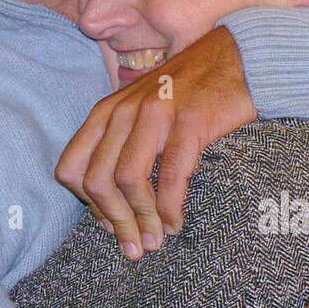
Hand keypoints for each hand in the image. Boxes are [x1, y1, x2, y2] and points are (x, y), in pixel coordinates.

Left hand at [55, 27, 254, 259]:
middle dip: (114, 222)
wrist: (237, 59)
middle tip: (135, 248)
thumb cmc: (189, 95)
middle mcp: (123, 111)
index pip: (71, 168)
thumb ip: (121, 150)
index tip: (110, 226)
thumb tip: (109, 211)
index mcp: (106, 112)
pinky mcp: (190, 121)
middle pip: (96, 180)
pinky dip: (169, 207)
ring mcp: (155, 114)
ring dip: (140, 220)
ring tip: (155, 242)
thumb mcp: (142, 114)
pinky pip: (170, 175)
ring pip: (128, 180)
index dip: (87, 205)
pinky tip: (176, 223)